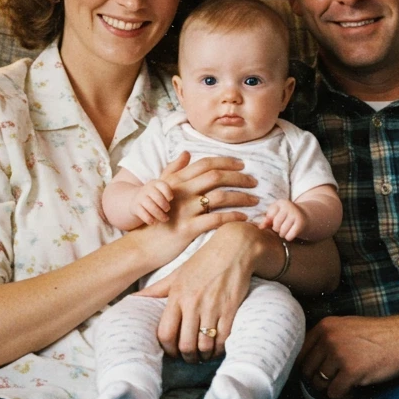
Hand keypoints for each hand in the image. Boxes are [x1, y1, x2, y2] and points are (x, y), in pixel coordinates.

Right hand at [131, 179, 171, 224]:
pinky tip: (154, 222)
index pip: (163, 185)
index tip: (171, 199)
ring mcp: (140, 198)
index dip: (168, 193)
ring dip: (158, 214)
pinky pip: (142, 213)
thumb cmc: (157, 199)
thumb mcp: (164, 192)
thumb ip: (175, 193)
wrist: (135, 201)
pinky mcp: (135, 207)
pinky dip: (149, 218)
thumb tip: (194, 195)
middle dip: (163, 204)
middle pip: (156, 196)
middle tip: (168, 210)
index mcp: (156, 184)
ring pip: (149, 205)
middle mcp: (147, 189)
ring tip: (165, 219)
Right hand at [137, 151, 257, 253]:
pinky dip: (234, 217)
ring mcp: (185, 210)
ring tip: (255, 200)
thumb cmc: (155, 217)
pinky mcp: (188, 228)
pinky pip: (216, 219)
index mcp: (176, 181)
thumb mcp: (159, 190)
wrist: (143, 245)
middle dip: (239, 178)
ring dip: (242, 197)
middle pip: (216, 177)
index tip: (242, 165)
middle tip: (254, 182)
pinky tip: (245, 218)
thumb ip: (173, 170)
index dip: (226, 162)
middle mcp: (181, 192)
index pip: (206, 164)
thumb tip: (186, 153)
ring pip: (220, 196)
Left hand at [137, 221, 261, 362]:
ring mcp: (212, 307)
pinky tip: (218, 347)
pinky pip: (223, 338)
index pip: (166, 333)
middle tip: (190, 358)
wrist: (234, 247)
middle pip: (185, 344)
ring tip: (204, 355)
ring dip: (204, 355)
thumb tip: (134, 298)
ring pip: (204, 345)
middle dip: (187, 356)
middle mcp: (193, 303)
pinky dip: (220, 348)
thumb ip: (157, 289)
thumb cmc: (204, 260)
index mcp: (177, 295)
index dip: (168, 349)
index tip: (172, 352)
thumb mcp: (178, 273)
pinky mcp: (230, 309)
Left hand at [258, 199, 305, 240]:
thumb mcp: (276, 214)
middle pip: (276, 224)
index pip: (270, 216)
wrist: (305, 216)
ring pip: (282, 231)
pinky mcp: (301, 223)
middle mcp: (289, 206)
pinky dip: (289, 237)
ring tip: (285, 230)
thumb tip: (260, 227)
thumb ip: (267, 220)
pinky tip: (291, 233)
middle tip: (281, 227)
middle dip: (277, 229)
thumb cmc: (286, 216)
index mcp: (281, 202)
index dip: (271, 221)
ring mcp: (296, 214)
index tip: (275, 220)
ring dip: (282, 234)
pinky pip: (289, 236)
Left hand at [299, 314, 398, 398]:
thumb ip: (327, 340)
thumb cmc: (378, 336)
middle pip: (307, 371)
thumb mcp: (346, 327)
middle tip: (333, 384)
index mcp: (325, 326)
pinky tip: (354, 392)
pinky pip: (335, 394)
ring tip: (347, 386)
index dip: (308, 369)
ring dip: (332, 390)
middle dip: (318, 382)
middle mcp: (328, 338)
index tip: (317, 376)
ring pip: (320, 384)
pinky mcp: (351, 371)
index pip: (301, 354)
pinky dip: (343, 397)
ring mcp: (339, 354)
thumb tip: (308, 365)